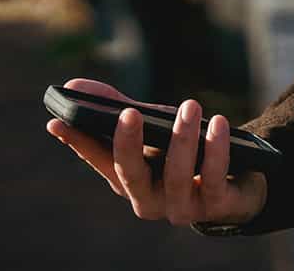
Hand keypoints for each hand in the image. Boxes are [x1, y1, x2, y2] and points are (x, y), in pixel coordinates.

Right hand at [45, 78, 267, 228]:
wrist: (236, 186)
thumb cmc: (183, 153)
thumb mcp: (153, 128)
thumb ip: (118, 108)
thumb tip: (73, 86)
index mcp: (127, 180)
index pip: (97, 160)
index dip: (77, 142)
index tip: (57, 121)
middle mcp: (148, 199)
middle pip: (130, 174)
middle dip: (128, 144)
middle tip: (128, 113)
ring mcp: (180, 206)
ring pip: (176, 174)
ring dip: (183, 138)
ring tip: (190, 106)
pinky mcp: (215, 205)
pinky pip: (212, 177)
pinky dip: (216, 149)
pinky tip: (218, 123)